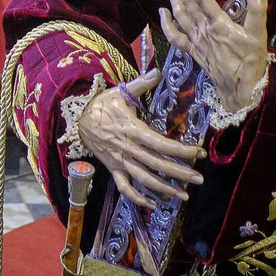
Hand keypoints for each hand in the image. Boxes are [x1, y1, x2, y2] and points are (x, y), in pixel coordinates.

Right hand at [78, 68, 204, 209]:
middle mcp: (128, 149)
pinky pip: (125, 187)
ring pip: (144, 179)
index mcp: (132, 130)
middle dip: (180, 173)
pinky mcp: (113, 168)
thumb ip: (141, 84)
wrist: (76, 120)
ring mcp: (120, 161)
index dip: (181, 150)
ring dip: (164, 189)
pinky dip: (137, 198)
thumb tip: (158, 70)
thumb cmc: (101, 106)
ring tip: (183, 195)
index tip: (198, 153)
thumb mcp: (119, 92)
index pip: (161, 144)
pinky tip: (153, 205)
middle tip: (199, 180)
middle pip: (157, 164)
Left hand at [159, 0, 269, 113]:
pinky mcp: (192, 51)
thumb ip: (257, 9)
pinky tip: (162, 12)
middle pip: (187, 1)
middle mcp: (201, 30)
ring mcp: (194, 41)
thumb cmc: (251, 61)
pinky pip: (174, 36)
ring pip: (178, 14)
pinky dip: (166, 23)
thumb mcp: (259, 34)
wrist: (240, 88)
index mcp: (217, 24)